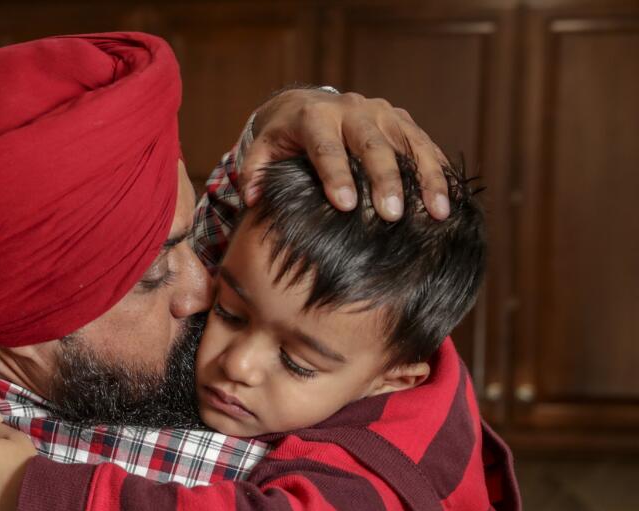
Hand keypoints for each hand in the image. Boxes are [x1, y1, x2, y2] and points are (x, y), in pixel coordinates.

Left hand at [243, 88, 450, 221]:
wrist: (307, 104)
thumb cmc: (284, 136)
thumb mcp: (263, 149)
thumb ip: (254, 172)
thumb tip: (252, 198)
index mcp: (315, 118)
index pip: (326, 148)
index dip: (335, 175)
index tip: (344, 205)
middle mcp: (352, 110)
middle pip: (371, 146)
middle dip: (384, 180)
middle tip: (392, 215)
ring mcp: (382, 113)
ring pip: (407, 144)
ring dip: (425, 179)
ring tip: (437, 213)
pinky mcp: (401, 121)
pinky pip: (424, 145)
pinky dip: (438, 172)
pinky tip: (448, 200)